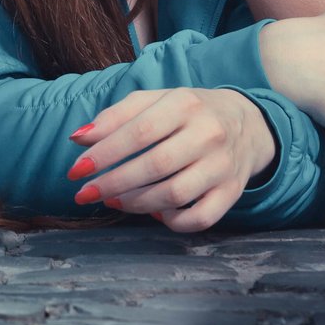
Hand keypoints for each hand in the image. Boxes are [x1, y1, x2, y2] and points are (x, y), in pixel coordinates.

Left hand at [65, 88, 275, 232]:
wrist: (247, 124)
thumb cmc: (189, 113)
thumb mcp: (156, 101)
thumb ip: (116, 116)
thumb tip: (78, 138)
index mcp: (185, 104)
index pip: (140, 131)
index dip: (104, 153)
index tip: (76, 171)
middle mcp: (208, 133)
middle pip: (155, 165)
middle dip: (113, 183)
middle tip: (86, 193)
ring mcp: (222, 166)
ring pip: (175, 194)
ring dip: (136, 204)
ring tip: (114, 201)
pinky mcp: (232, 192)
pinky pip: (200, 218)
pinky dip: (172, 222)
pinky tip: (154, 213)